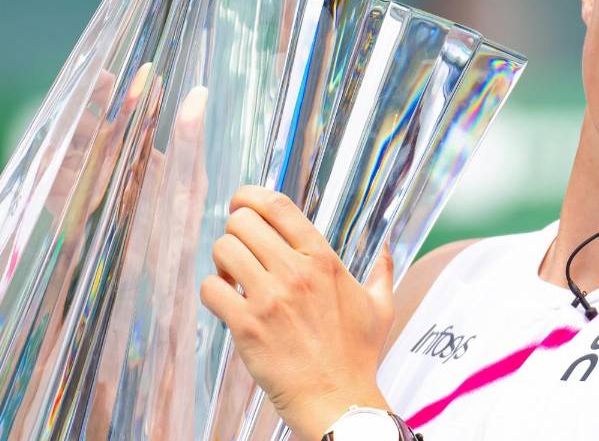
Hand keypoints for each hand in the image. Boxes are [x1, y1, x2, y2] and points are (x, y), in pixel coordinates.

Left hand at [200, 185, 395, 439]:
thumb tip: (387, 250)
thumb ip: (382, 272)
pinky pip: (211, 288)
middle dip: (235, 230)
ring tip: (233, 277)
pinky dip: (213, 292)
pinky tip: (226, 303)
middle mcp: (296, 272)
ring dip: (223, 260)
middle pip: (243, 220)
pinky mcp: (247, 325)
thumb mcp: (380, 308)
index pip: (278, 205)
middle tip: (240, 249)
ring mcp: (270, 298)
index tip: (243, 203)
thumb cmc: (357, 357)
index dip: (251, 196)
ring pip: (224, 248)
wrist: (339, 400)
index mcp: (323, 260)